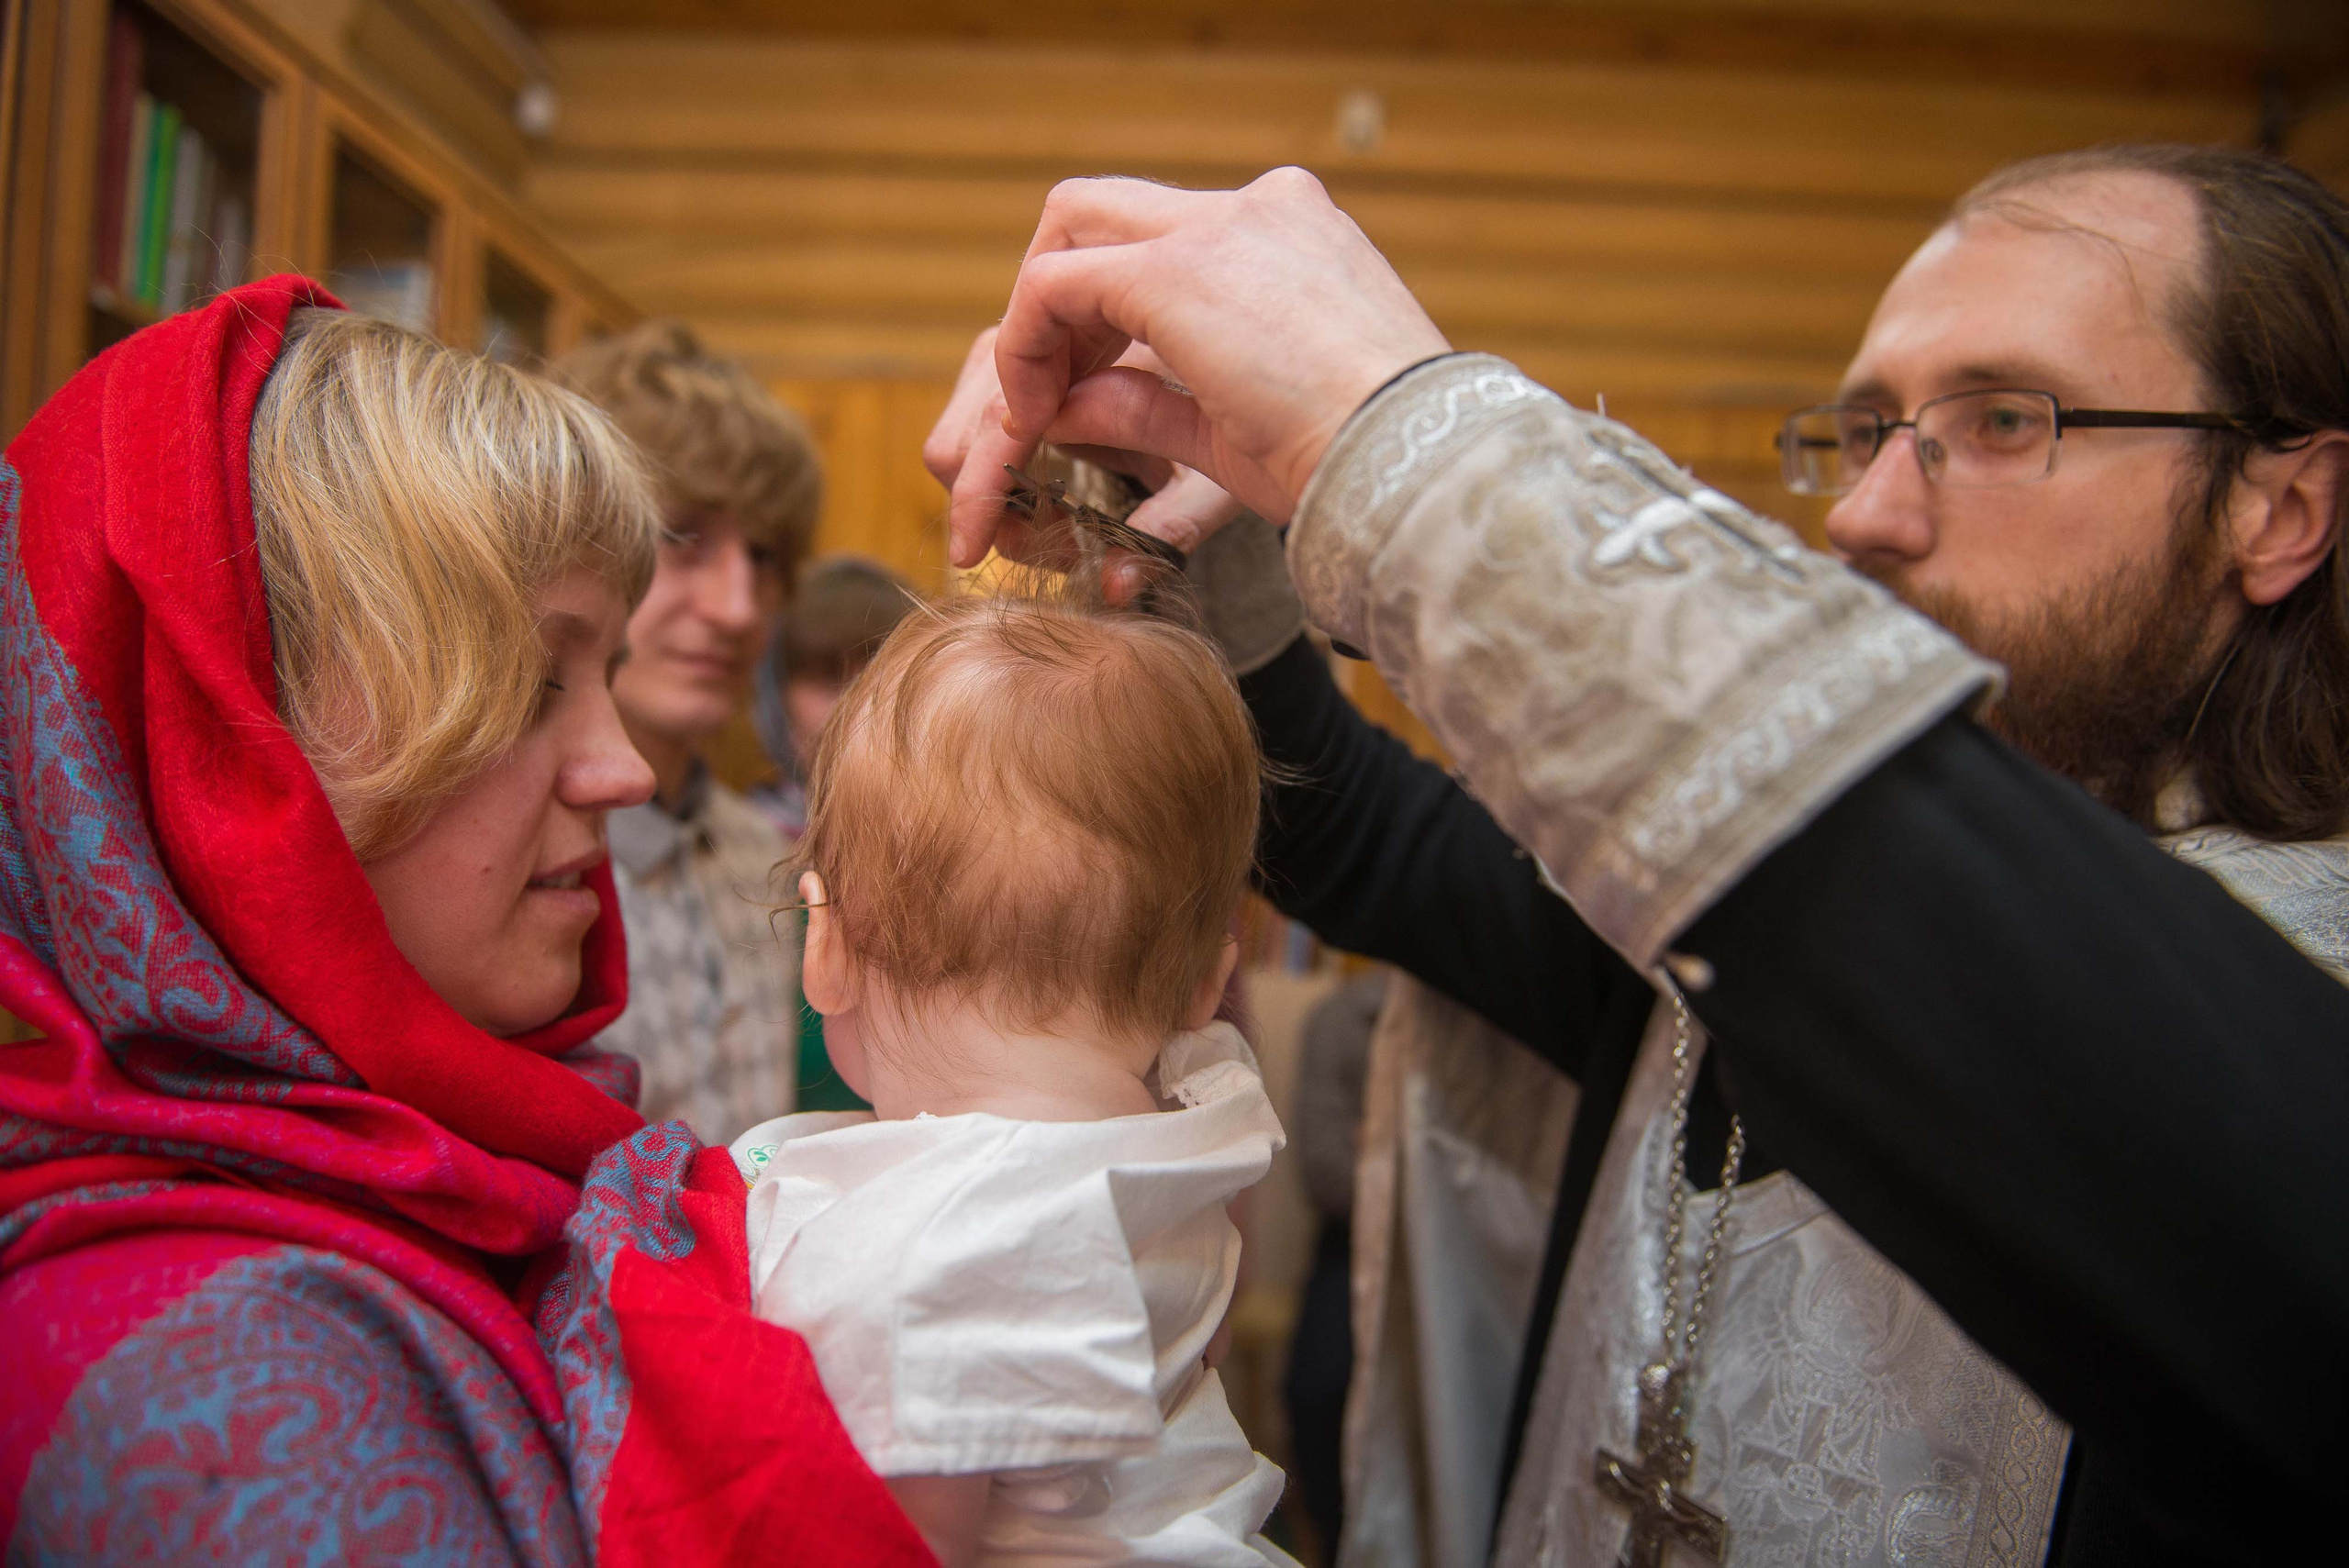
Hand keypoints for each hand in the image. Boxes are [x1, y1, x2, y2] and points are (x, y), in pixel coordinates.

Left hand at [945, 168, 1449, 566]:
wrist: (1406, 468)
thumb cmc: (1351, 467)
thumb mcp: (1239, 426)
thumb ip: (1150, 404)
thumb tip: (1063, 410)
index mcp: (1296, 234)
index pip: (1172, 235)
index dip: (1110, 306)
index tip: (1091, 383)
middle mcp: (1257, 209)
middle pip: (1107, 210)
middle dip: (1060, 292)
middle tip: (1046, 383)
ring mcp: (1217, 229)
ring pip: (1071, 227)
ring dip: (1038, 318)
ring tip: (1030, 411)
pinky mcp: (1172, 273)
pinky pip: (1054, 287)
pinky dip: (1026, 346)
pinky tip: (1031, 418)